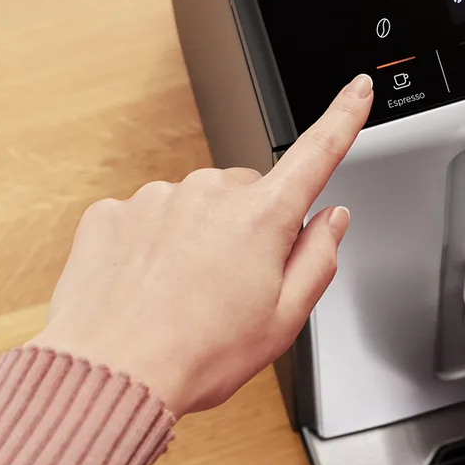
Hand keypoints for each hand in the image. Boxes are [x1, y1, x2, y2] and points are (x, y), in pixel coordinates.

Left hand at [29, 74, 373, 415]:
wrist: (108, 375)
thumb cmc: (197, 356)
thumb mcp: (284, 320)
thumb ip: (319, 260)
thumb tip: (331, 218)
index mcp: (261, 218)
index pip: (316, 154)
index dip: (342, 118)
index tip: (357, 89)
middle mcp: (209, 192)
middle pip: (250, 195)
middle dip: (250, 230)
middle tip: (234, 290)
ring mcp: (156, 197)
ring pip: (197, 207)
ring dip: (198, 241)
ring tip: (184, 299)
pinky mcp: (113, 212)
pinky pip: (148, 220)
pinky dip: (153, 249)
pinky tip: (148, 290)